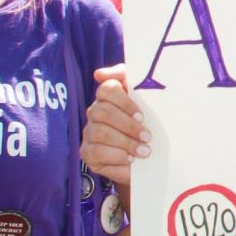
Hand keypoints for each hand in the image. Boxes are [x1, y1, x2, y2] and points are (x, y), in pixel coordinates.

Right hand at [78, 65, 148, 191]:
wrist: (147, 151)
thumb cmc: (144, 120)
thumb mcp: (144, 98)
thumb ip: (126, 77)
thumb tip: (99, 74)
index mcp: (106, 97)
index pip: (107, 89)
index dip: (125, 103)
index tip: (142, 116)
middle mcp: (94, 113)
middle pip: (102, 112)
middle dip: (127, 126)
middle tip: (147, 137)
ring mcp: (88, 134)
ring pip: (99, 133)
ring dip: (124, 143)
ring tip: (143, 151)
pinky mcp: (87, 154)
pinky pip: (97, 154)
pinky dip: (116, 158)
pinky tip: (130, 161)